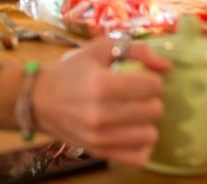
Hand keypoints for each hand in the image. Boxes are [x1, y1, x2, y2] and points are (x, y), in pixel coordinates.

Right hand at [33, 37, 168, 165]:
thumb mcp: (100, 49)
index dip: (152, 79)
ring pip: (150, 134)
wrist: (38, 100)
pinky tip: (133, 131)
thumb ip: (136, 50)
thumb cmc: (71, 71)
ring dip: (147, 122)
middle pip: (155, 110)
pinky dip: (141, 145)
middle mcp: (101, 114)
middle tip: (137, 95)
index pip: (153, 85)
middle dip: (151, 99)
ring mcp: (100, 137)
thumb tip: (167, 66)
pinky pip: (139, 157)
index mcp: (102, 85)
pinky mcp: (99, 152)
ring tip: (134, 113)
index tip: (141, 78)